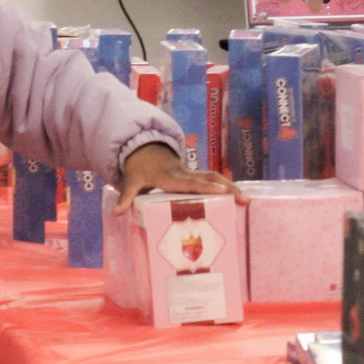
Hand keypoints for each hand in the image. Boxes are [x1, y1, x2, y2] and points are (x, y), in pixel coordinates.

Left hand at [116, 143, 245, 212]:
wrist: (144, 151)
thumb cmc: (139, 170)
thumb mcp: (130, 182)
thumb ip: (126, 197)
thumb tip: (118, 213)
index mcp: (170, 177)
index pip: (190, 183)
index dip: (205, 188)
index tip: (221, 193)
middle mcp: (185, 174)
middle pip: (210, 179)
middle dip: (228, 188)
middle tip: (243, 199)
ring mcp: (192, 173)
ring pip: (215, 177)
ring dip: (231, 187)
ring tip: (246, 201)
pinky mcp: (196, 176)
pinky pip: (213, 180)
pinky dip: (226, 188)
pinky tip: (238, 199)